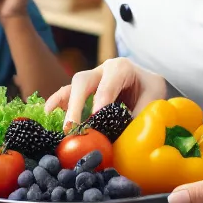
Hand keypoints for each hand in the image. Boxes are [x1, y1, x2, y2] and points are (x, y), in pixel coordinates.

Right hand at [45, 57, 168, 129]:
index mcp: (121, 67)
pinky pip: (66, 94)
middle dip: (76, 105)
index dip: (100, 103)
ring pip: (71, 87)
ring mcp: (90, 79)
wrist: (148, 82)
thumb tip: (125, 136)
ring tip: (56, 123)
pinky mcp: (83, 90)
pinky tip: (48, 115)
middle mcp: (102, 69)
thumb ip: (141, 113)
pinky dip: (57, 104)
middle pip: (83, 81)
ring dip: (63, 106)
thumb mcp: (154, 97)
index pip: (108, 85)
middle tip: (72, 128)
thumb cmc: (150, 89)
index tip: (95, 121)